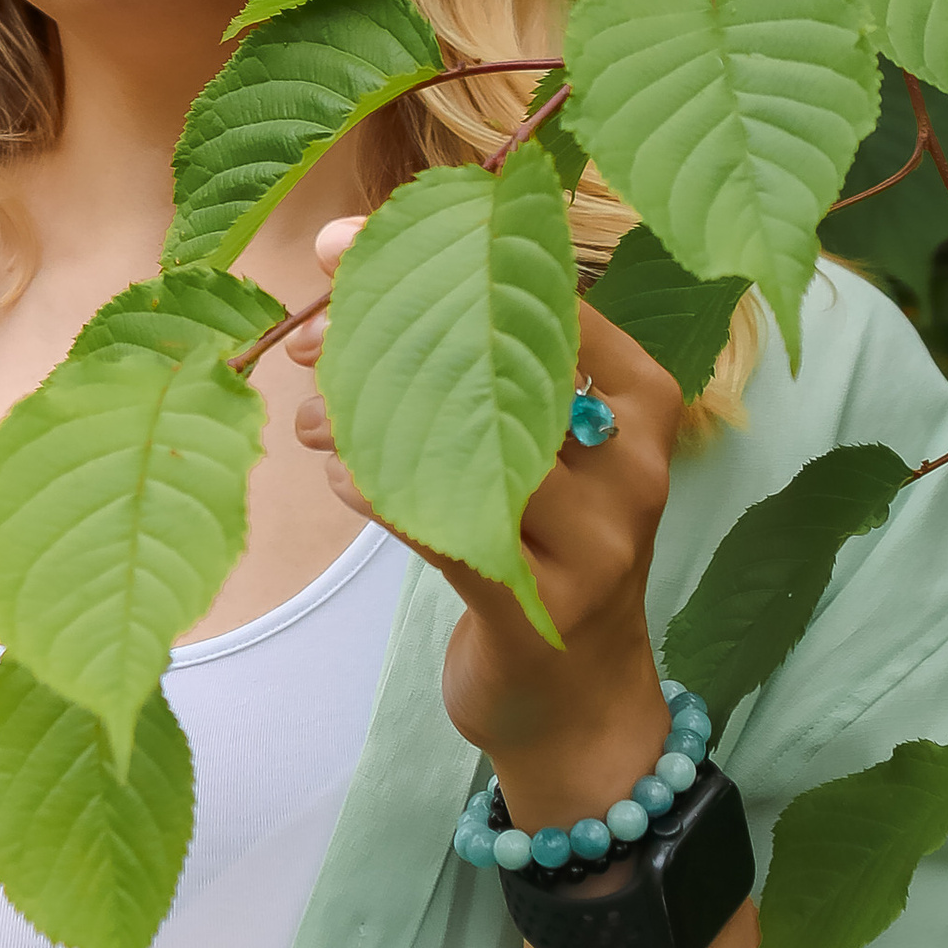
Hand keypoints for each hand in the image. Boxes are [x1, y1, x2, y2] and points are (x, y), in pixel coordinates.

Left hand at [286, 216, 680, 830]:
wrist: (578, 705)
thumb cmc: (547, 548)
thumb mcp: (541, 447)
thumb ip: (489, 364)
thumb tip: (355, 267)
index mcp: (641, 398)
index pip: (543, 295)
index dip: (436, 257)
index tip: (338, 242)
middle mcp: (631, 463)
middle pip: (500, 360)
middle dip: (384, 336)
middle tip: (306, 335)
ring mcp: (594, 541)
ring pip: (467, 445)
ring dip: (366, 420)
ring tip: (311, 418)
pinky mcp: (537, 608)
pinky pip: (445, 530)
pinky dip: (381, 493)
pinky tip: (339, 475)